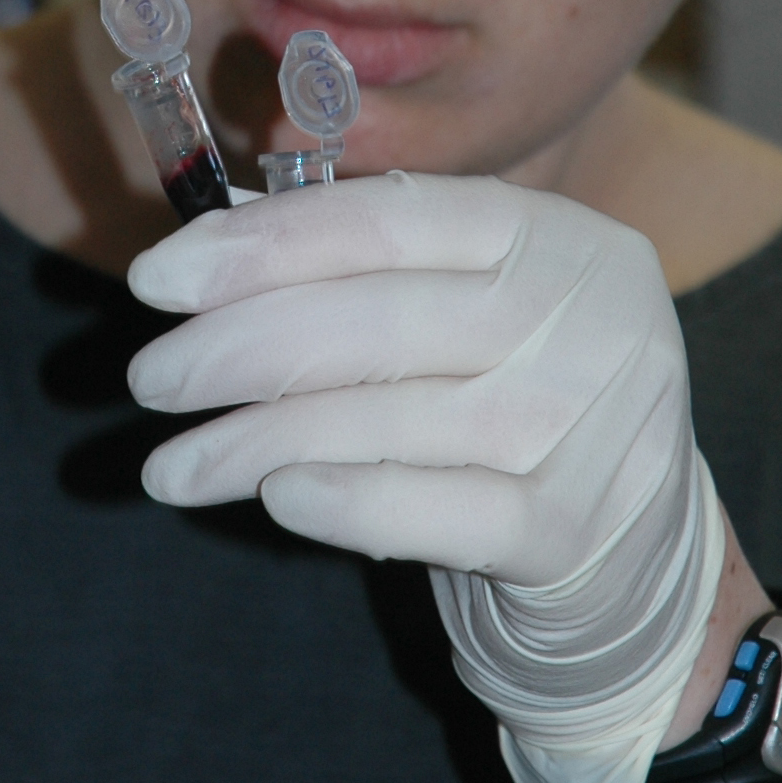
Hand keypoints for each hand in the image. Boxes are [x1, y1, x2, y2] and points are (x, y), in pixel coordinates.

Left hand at [125, 171, 725, 782]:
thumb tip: (201, 254)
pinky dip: (343, 498)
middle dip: (242, 346)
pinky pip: (434, 508)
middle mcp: (593, 316)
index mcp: (555, 236)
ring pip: (394, 416)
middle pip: (384, 316)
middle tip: (149, 379)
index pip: (390, 216)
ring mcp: (598, 425)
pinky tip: (272, 495)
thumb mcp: (464, 322)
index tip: (156, 279)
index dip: (265, 242)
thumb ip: (361, 278)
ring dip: (259, 440)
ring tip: (172, 466)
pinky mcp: (577, 531)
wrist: (632, 566)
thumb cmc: (509, 418)